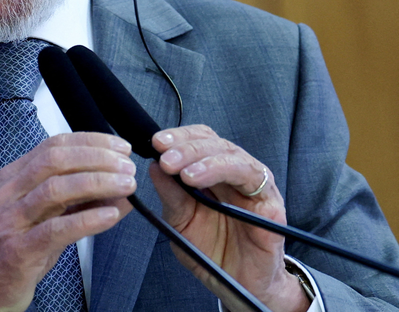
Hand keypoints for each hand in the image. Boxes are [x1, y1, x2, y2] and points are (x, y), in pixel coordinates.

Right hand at [0, 132, 135, 311]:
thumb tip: (119, 189)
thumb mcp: (42, 218)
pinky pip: (55, 229)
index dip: (90, 142)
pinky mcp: (18, 250)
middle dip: (96, 158)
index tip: (119, 147)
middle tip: (127, 166)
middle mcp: (9, 193)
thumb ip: (77, 201)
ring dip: (97, 182)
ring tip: (126, 185)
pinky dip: (87, 219)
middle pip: (55, 160)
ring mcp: (11, 221)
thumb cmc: (10, 250)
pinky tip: (110, 216)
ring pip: (55, 189)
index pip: (53, 146)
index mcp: (13, 179)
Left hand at [149, 125, 309, 311]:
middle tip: (164, 156)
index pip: (199, 140)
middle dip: (186, 146)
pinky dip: (222, 173)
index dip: (179, 137)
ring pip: (233, 156)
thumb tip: (152, 166)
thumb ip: (170, 195)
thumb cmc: (212, 251)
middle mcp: (236, 174)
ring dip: (202, 158)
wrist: (238, 286)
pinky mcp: (270, 205)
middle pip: (215, 143)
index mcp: (214, 173)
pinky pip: (252, 179)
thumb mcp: (181, 222)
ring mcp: (256, 187)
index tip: (155, 143)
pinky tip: (197, 180)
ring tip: (180, 171)